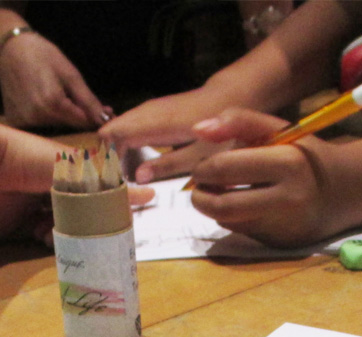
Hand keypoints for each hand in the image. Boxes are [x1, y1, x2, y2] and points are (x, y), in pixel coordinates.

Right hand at [0, 33, 109, 128]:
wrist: (11, 47)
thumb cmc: (43, 55)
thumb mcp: (71, 75)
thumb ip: (89, 101)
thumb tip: (106, 120)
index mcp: (52, 104)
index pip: (83, 123)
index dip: (96, 119)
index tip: (108, 114)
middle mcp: (37, 116)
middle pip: (70, 126)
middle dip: (82, 116)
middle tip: (89, 103)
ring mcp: (25, 119)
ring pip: (56, 126)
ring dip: (65, 116)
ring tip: (64, 96)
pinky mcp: (17, 119)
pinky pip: (40, 125)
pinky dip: (49, 117)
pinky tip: (48, 102)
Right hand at [100, 86, 240, 179]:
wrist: (228, 100)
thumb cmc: (218, 132)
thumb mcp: (198, 156)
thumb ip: (167, 165)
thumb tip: (138, 176)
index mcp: (153, 123)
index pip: (112, 135)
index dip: (104, 157)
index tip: (106, 179)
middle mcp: (145, 113)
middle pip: (110, 131)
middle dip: (104, 155)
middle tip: (108, 182)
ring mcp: (147, 109)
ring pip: (117, 126)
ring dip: (112, 148)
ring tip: (113, 173)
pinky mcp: (152, 111)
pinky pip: (127, 125)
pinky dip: (122, 141)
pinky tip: (126, 158)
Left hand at [187, 108, 339, 247]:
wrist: (343, 192)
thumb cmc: (304, 155)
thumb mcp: (277, 129)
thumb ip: (238, 121)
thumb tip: (199, 130)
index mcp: (287, 163)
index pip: (224, 169)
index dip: (203, 169)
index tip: (202, 168)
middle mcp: (288, 198)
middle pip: (222, 206)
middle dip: (200, 196)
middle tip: (200, 187)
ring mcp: (286, 226)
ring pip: (230, 221)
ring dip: (217, 208)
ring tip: (225, 192)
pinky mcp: (282, 243)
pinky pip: (244, 232)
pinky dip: (237, 219)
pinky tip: (249, 207)